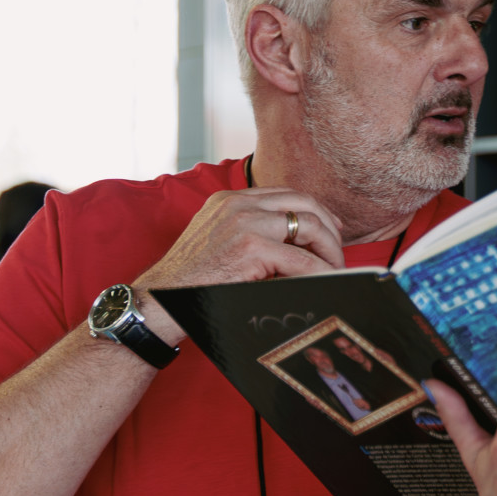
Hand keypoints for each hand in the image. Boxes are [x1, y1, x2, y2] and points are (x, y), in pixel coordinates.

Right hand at [135, 189, 346, 342]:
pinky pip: (301, 260)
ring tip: (335, 271)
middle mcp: (237, 204)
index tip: (329, 231)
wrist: (159, 301)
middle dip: (329, 229)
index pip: (285, 195)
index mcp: (229, 199)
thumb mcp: (218, 243)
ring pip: (308, 226)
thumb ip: (250, 234)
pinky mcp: (251, 248)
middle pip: (303, 203)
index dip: (314, 212)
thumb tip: (294, 246)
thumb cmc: (189, 281)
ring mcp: (245, 222)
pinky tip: (325, 283)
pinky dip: (319, 273)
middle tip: (337, 254)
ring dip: (329, 251)